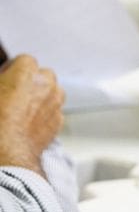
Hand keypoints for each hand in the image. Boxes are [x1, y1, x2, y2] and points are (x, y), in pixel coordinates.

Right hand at [0, 56, 63, 174]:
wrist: (5, 151)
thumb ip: (1, 82)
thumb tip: (3, 86)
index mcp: (26, 72)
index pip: (25, 60)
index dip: (13, 69)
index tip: (4, 77)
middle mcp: (47, 85)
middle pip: (43, 75)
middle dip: (31, 81)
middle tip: (13, 92)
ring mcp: (56, 104)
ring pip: (53, 92)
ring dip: (41, 95)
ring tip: (22, 107)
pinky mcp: (59, 122)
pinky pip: (54, 111)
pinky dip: (45, 113)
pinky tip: (28, 122)